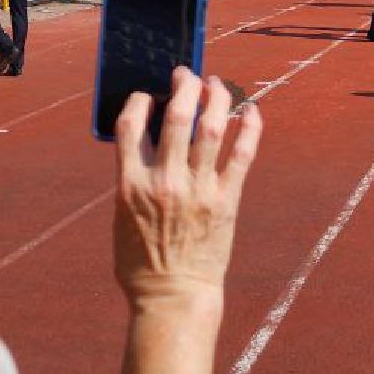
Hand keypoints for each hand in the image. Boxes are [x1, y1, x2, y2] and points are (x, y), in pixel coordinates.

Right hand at [114, 68, 260, 303]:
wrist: (173, 298)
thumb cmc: (141, 263)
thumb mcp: (121, 217)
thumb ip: (130, 180)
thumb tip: (141, 145)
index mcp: (131, 185)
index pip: (130, 125)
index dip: (140, 100)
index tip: (149, 94)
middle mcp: (165, 181)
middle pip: (177, 115)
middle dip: (184, 85)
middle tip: (187, 74)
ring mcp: (198, 190)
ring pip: (212, 127)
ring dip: (217, 97)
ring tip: (218, 83)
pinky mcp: (226, 201)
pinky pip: (242, 155)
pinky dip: (250, 128)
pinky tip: (252, 110)